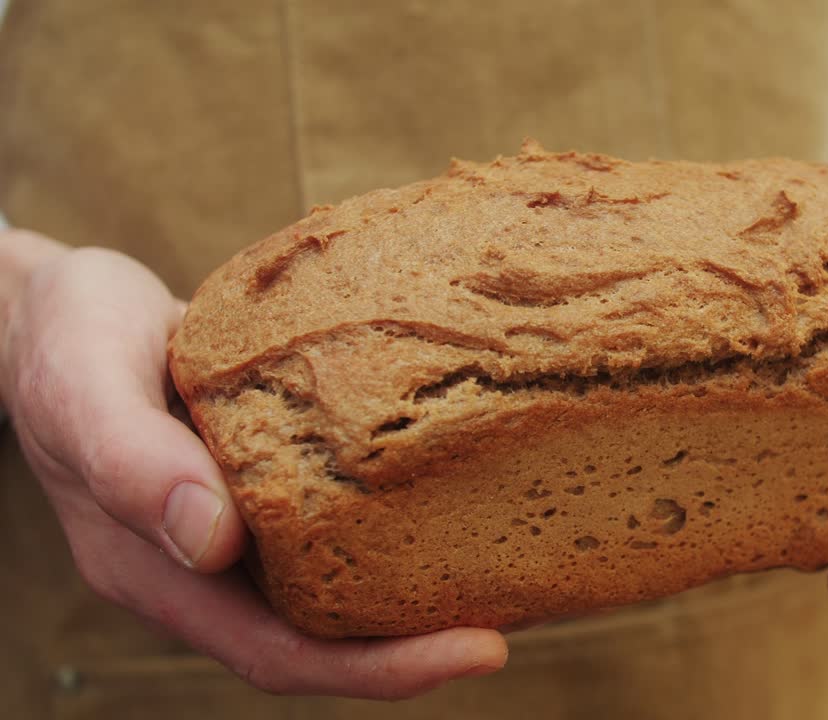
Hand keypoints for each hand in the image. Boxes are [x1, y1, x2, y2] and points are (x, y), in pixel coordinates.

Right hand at [0, 231, 506, 698]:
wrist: (58, 310)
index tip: (479, 651)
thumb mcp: (86, 384)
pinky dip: (396, 527)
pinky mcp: (266, 482)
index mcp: (161, 570)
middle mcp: (208, 567)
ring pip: (336, 587)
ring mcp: (239, 527)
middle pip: (325, 637)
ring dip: (416, 594)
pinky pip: (335, 524)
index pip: (279, 654)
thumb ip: (133, 461)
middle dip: (420, 644)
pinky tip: (456, 500)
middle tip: (517, 615)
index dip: (378, 670)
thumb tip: (214, 544)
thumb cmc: (66, 338)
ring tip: (508, 570)